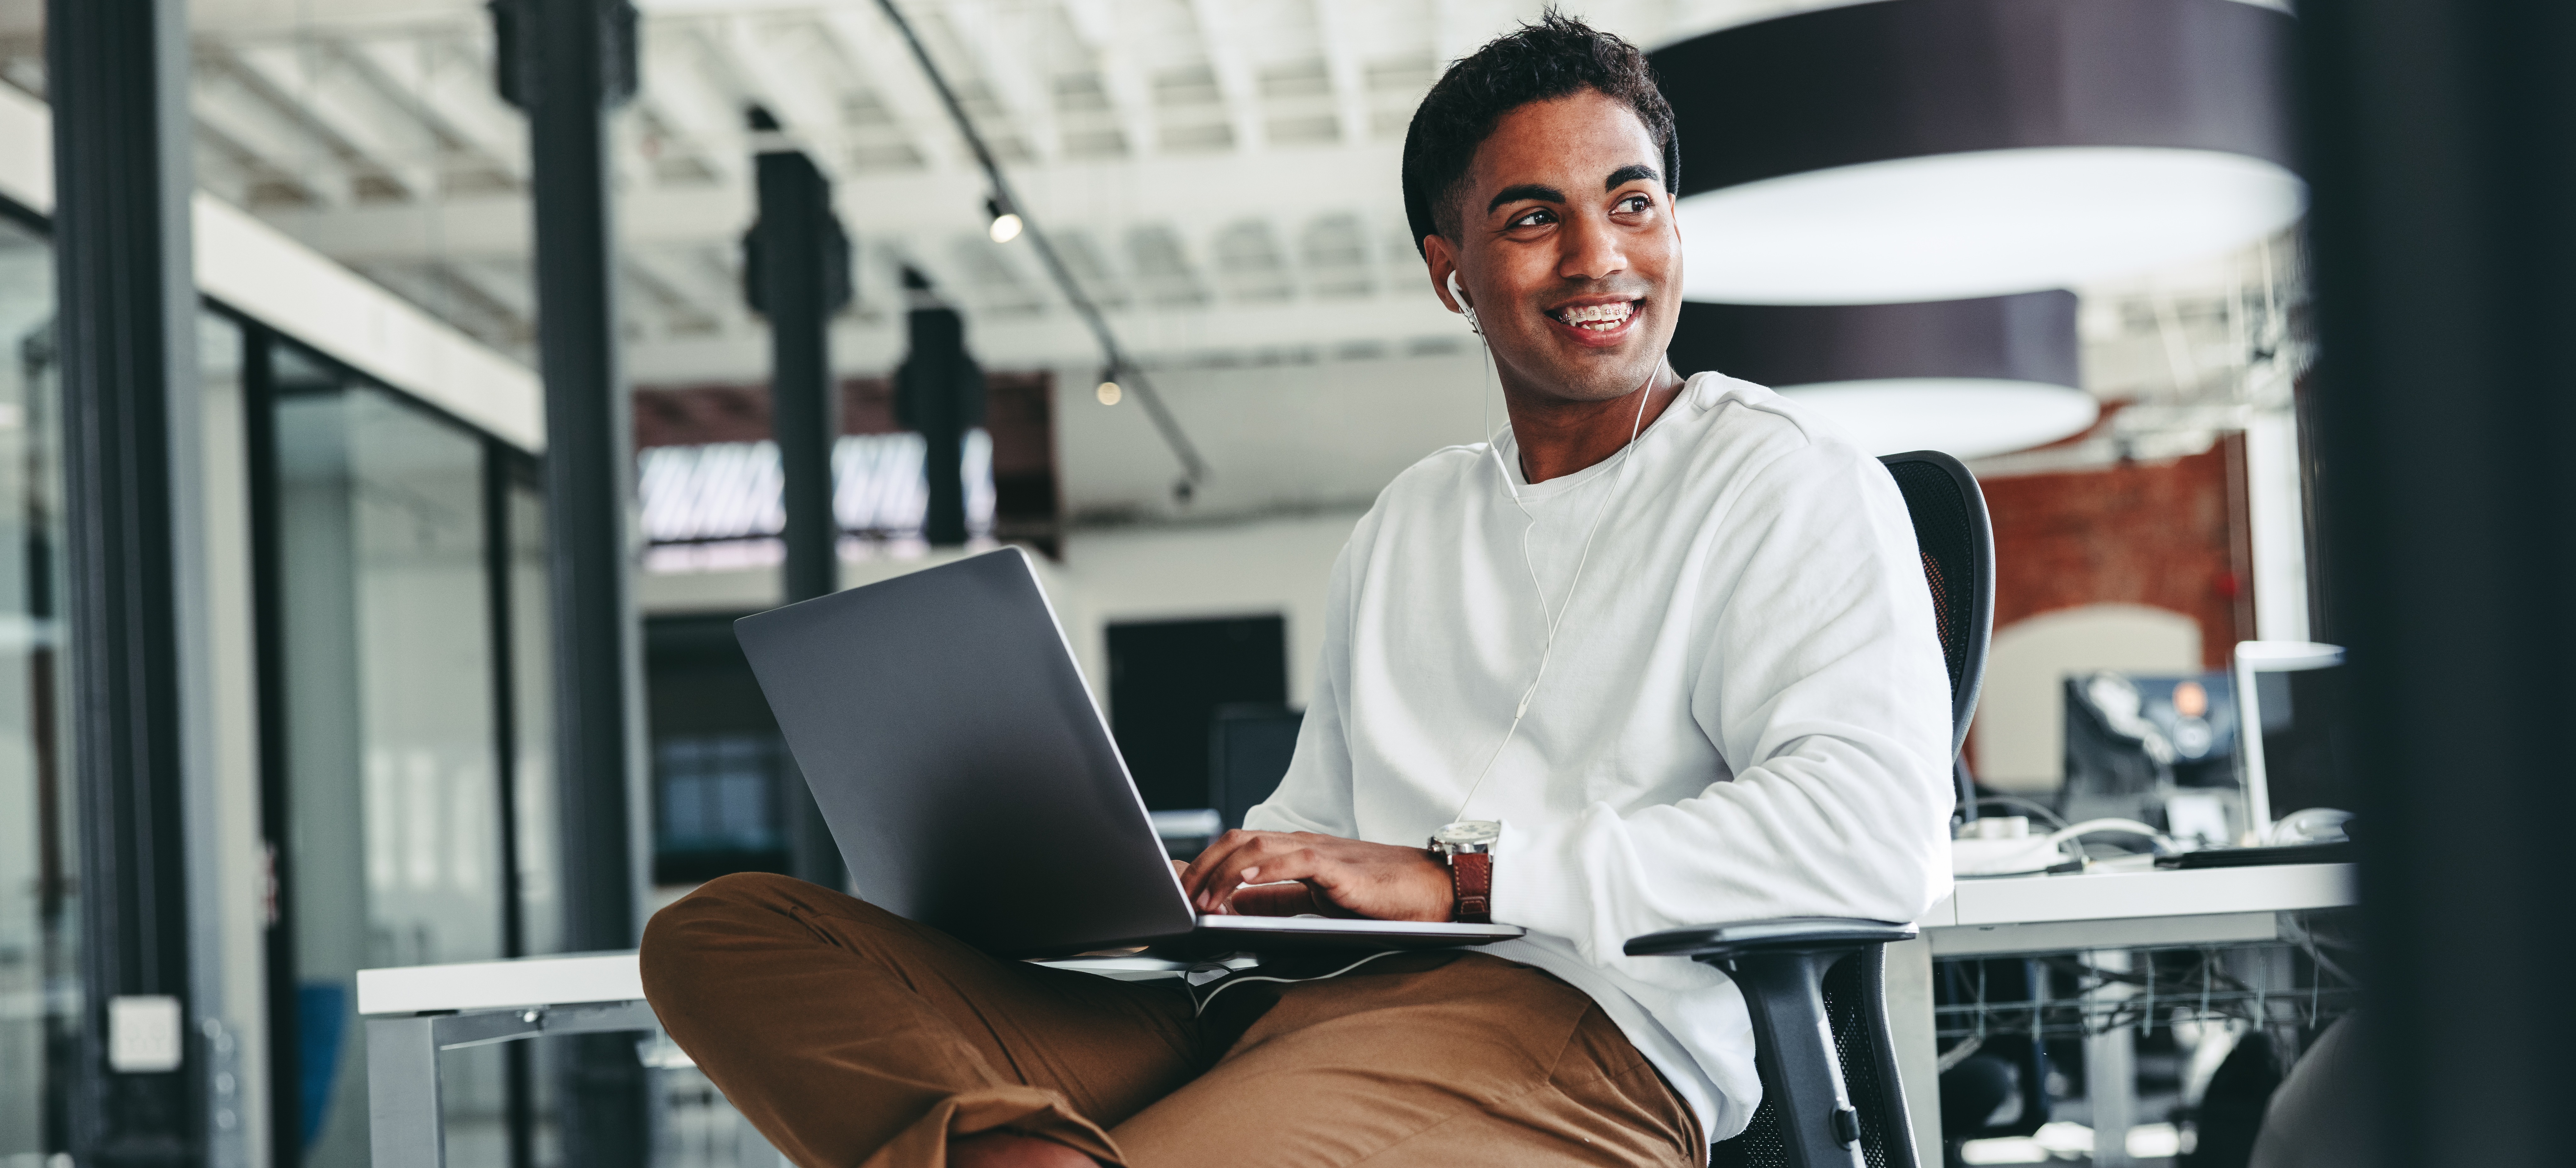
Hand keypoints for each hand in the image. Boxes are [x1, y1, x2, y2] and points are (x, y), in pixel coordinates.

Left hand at [1180, 830, 1453, 922]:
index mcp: (1294, 852)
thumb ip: (1275, 901)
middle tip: (1179, 898)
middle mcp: (1302, 845)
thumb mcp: (1315, 901)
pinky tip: (1242, 880)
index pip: (1237, 846)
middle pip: (1236, 841)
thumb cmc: (1379, 898)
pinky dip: (1264, 868)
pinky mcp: (1339, 868)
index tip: (1178, 888)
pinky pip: (1295, 860)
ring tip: (1201, 898)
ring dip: (1222, 871)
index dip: (1203, 864)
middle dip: (1201, 868)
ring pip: (1257, 846)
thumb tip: (1232, 909)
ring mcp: (1320, 853)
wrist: (1433, 891)